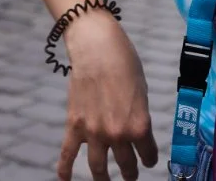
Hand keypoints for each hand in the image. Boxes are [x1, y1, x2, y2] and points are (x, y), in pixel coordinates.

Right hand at [57, 15, 157, 180]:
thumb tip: (136, 129)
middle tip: (130, 175)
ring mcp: (94, 133)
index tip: (149, 160)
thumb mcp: (142, 91)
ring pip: (98, 168)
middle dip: (130, 173)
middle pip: (125, 165)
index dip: (150, 158)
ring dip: (104, 178)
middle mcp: (117, 134)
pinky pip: (68, 154)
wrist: (97, 48)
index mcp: (139, 125)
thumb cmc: (124, 63)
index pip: (148, 154)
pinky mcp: (74, 126)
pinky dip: (65, 170)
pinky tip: (65, 180)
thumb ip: (139, 115)